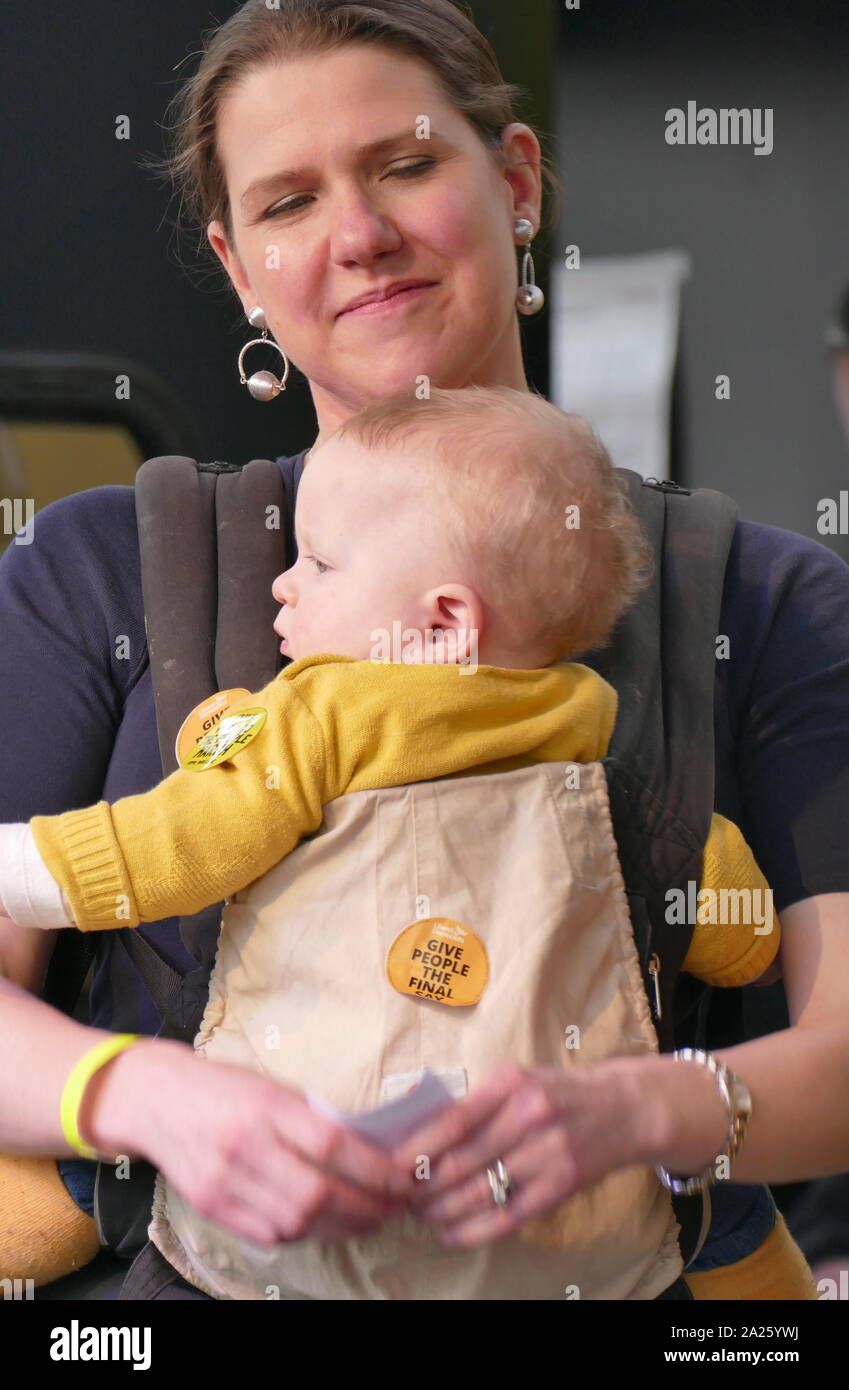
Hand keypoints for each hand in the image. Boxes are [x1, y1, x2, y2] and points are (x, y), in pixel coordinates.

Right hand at [83, 1040, 408, 1246]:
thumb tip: (369, 1150)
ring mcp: (226, 1182)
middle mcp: (246, 1146)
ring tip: (368, 1219)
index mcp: (267, 1106)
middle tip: (395, 1208)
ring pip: (297, 1223)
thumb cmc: (222, 1085)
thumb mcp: (271, 1086)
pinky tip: (324, 1223)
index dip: (375, 1170)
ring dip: (342, 1228)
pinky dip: (305, 1233)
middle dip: (367, 1209)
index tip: (403, 1178)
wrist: (154, 1098)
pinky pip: (270, 1234)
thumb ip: (312, 1118)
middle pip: (319, 1195)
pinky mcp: (212, 1207)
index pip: (334, 1147)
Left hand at [390, 1057, 724, 1249]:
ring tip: (420, 1215)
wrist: (622, 1109)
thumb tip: (419, 1138)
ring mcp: (548, 1152)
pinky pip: (508, 1216)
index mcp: (510, 1083)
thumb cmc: (556, 1094)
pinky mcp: (561, 1185)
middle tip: (400, 1197)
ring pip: (480, 1192)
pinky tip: (450, 1234)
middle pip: (462, 1161)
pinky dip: (473, 1230)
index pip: (453, 1120)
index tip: (392, 1167)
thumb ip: (476, 1106)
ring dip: (442, 1210)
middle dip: (424, 1186)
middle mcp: (528, 1114)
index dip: (419, 1149)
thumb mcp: (517, 1081)